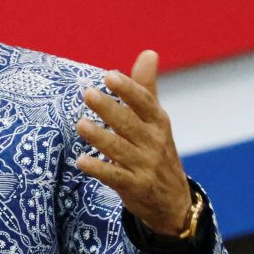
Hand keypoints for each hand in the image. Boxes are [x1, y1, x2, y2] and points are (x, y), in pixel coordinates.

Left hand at [75, 50, 191, 235]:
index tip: (110, 75)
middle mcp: (154, 143)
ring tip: (80, 124)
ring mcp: (145, 166)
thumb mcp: (156, 121)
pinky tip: (81, 161)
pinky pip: (115, 177)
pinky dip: (99, 169)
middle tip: (87, 93)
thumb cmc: (158, 151)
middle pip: (130, 124)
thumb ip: (146, 88)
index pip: (144, 102)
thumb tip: (149, 52)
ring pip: (120, 149)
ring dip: (100, 137)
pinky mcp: (135, 187)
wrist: (174, 201)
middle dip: (109, 109)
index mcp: (159, 123)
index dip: (128, 89)